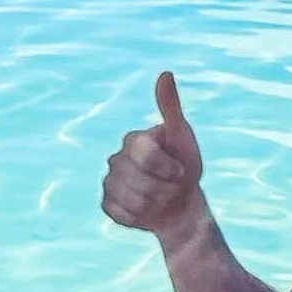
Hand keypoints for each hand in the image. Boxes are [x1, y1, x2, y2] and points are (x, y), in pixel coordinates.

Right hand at [102, 71, 208, 240]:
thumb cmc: (184, 167)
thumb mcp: (182, 137)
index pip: (145, 155)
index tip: (180, 171)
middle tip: (172, 187)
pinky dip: (139, 217)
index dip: (167, 168)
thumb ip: (171, 108)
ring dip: (153, 205)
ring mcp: (109, 181)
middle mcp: (117, 158)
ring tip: (161, 199)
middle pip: (139, 180)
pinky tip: (147, 210)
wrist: (180, 204)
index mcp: (134, 140)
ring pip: (130, 199)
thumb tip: (165, 74)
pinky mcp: (107, 203)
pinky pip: (120, 213)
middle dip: (163, 189)